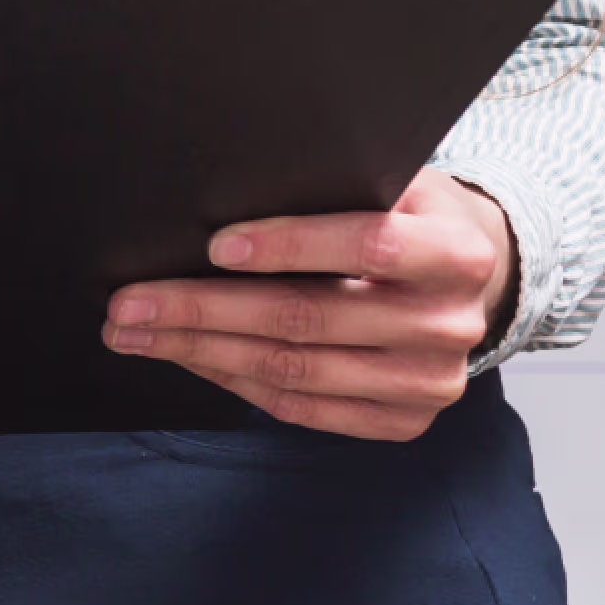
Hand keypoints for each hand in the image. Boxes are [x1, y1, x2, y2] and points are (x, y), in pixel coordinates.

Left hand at [102, 167, 518, 439]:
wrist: (473, 280)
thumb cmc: (410, 219)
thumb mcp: (393, 185)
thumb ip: (333, 188)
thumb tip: (225, 192)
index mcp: (455, 252)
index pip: (368, 244)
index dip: (288, 244)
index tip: (213, 245)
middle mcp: (448, 323)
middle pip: (310, 317)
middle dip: (205, 308)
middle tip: (130, 302)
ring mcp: (428, 380)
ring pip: (296, 369)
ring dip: (203, 350)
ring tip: (137, 333)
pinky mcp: (405, 420)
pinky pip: (304, 408)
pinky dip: (237, 381)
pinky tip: (190, 357)